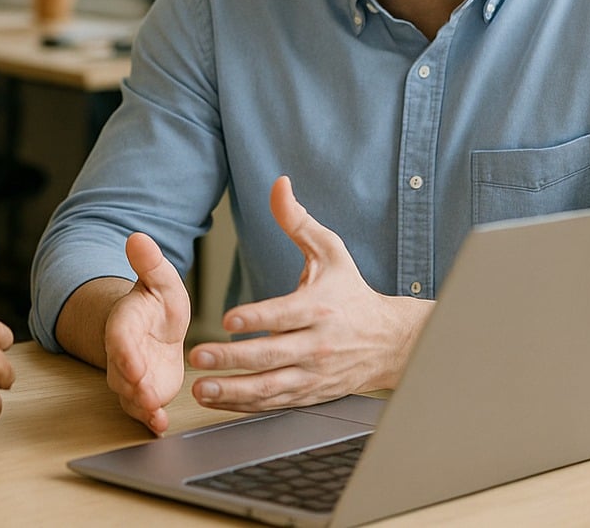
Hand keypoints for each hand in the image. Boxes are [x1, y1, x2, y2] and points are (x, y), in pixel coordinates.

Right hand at [103, 232, 191, 433]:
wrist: (155, 328)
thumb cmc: (156, 303)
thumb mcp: (160, 279)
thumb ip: (150, 263)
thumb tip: (138, 237)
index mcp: (124, 322)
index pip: (119, 337)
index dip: (125, 352)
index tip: (133, 363)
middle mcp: (123, 353)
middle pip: (121, 371)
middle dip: (132, 384)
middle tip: (146, 394)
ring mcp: (132, 376)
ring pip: (130, 394)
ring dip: (141, 405)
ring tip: (154, 413)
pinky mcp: (145, 394)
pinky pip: (143, 410)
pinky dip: (150, 421)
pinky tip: (160, 427)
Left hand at [186, 177, 430, 410]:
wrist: (389, 341)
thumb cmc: (352, 291)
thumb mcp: (330, 251)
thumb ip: (298, 221)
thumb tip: (279, 185)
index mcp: (319, 308)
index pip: (286, 315)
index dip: (258, 318)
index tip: (229, 320)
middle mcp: (317, 345)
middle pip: (272, 355)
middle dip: (233, 359)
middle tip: (199, 355)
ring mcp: (314, 374)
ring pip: (271, 387)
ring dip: (234, 391)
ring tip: (202, 388)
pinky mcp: (310, 393)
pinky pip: (275, 403)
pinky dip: (246, 405)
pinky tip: (219, 400)